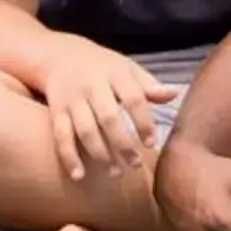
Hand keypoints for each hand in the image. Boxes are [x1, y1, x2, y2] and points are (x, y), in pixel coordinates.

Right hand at [38, 39, 179, 181]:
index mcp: (115, 73)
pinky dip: (69, 157)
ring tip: (115, 173)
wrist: (59, 56)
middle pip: (108, 117)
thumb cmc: (103, 66)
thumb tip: (173, 94)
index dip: (143, 122)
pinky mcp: (57, 112)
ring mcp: (72, 100)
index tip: (151, 144)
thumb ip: (148, 85)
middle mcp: (92, 86)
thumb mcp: (127, 68)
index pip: (133, 98)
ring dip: (100, 154)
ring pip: (85, 130)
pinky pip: (61, 136)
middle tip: (135, 164)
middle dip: (123, 144)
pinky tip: (79, 175)